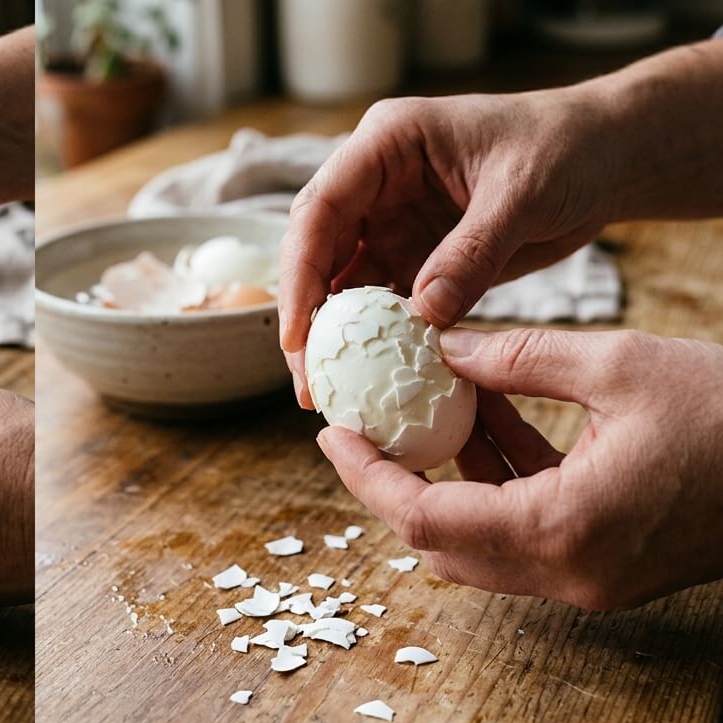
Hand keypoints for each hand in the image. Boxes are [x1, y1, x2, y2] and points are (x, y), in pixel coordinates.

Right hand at [277, 90, 619, 405]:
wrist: (609, 156)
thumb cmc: (569, 149)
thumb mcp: (523, 193)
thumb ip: (472, 252)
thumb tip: (425, 316)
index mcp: (387, 143)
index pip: (320, 209)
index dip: (301, 271)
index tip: (300, 332)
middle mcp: (375, 182)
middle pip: (316, 250)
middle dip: (306, 314)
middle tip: (306, 381)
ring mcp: (391, 221)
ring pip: (342, 283)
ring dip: (334, 336)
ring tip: (329, 393)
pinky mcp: (415, 255)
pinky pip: (382, 303)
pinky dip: (376, 340)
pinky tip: (372, 380)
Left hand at [316, 326, 722, 609]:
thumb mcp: (620, 365)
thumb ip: (517, 358)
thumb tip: (440, 345)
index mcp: (561, 528)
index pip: (422, 518)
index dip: (365, 475)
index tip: (332, 432)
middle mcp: (567, 572)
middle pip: (438, 542)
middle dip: (394, 482)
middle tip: (368, 425)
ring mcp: (587, 580)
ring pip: (477, 546)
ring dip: (446, 483)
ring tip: (431, 411)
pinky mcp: (605, 570)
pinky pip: (521, 538)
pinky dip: (495, 489)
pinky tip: (495, 424)